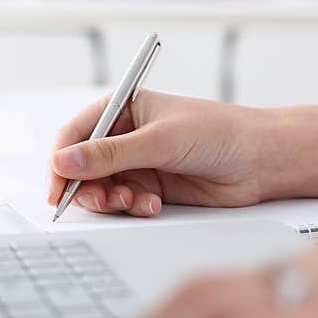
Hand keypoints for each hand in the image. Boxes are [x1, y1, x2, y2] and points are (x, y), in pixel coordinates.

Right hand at [47, 91, 317, 216]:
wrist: (261, 161)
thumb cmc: (220, 133)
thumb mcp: (162, 140)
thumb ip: (111, 154)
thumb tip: (64, 162)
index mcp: (124, 108)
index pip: (76, 134)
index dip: (62, 161)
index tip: (57, 187)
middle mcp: (127, 135)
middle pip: (83, 166)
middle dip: (87, 187)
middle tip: (103, 201)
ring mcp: (139, 163)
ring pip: (103, 188)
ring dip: (112, 200)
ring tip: (133, 203)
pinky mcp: (152, 188)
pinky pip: (126, 203)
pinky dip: (133, 208)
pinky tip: (152, 206)